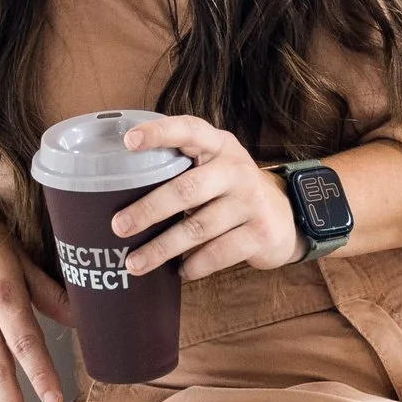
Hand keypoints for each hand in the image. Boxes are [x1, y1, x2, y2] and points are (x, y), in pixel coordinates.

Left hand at [114, 115, 302, 280]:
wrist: (284, 216)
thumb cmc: (229, 190)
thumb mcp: (212, 167)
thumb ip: (180, 168)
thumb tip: (117, 191)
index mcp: (219, 145)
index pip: (189, 130)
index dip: (159, 133)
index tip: (128, 141)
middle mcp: (237, 169)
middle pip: (187, 189)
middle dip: (149, 210)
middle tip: (118, 226)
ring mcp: (251, 202)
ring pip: (198, 228)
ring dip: (162, 248)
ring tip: (135, 263)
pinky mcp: (259, 233)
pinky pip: (218, 253)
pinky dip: (194, 265)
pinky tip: (178, 270)